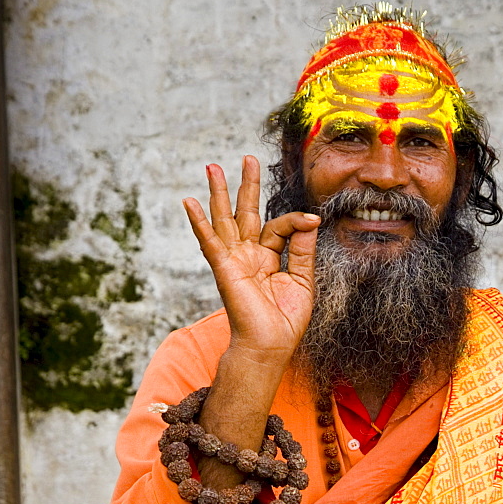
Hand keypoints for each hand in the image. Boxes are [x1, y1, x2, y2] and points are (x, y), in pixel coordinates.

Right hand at [183, 156, 319, 363]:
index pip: (279, 226)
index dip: (296, 219)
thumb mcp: (302, 279)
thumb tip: (309, 220)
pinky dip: (199, 221)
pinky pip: (210, 241)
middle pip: (246, 212)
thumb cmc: (284, 320)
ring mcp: (234, 260)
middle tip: (247, 158)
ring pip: (224, 219)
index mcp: (268, 258)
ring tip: (212, 167)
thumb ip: (302, 249)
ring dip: (219, 193)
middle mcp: (248, 255)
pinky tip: (189, 202)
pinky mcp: (224, 268)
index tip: (313, 220)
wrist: (270, 346)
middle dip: (246, 185)